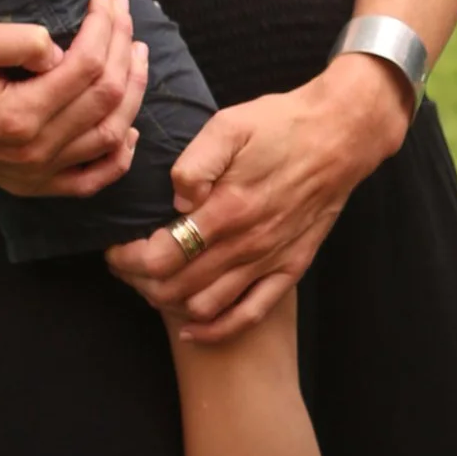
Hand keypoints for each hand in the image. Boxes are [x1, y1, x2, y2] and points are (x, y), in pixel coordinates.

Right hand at [0, 0, 146, 196]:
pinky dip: (119, 157)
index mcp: (20, 115)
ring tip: (135, 53)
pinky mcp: (35, 184)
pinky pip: (91, 180)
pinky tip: (130, 128)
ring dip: (132, 92)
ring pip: (110, 135)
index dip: (105, 25)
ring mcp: (38, 173)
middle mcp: (35, 151)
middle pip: (106, 96)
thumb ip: (21, 41)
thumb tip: (62, 49)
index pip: (87, 65)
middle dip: (122, 47)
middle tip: (123, 14)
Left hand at [106, 55, 408, 338]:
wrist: (341, 136)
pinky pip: (249, 315)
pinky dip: (216, 330)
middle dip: (139, 282)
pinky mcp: (289, 268)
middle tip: (126, 266)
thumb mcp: (230, 125)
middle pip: (174, 288)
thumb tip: (175, 200)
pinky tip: (193, 329)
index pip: (159, 257)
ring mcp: (268, 261)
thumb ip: (195, 164)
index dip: (127, 259)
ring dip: (170, 302)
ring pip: (204, 306)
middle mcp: (245, 244)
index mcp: (226, 210)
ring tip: (154, 284)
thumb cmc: (282, 126)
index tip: (115, 247)